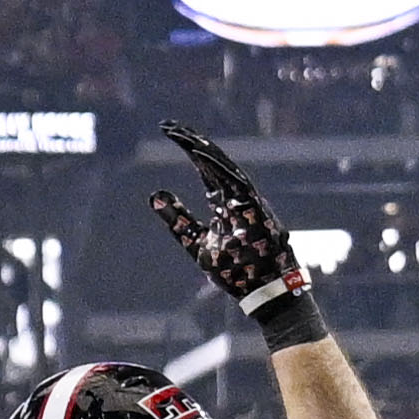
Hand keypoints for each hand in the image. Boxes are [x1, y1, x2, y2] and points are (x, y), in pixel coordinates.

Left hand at [147, 124, 306, 313]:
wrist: (264, 292)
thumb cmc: (236, 271)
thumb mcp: (197, 242)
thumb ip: (178, 218)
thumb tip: (155, 194)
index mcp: (226, 202)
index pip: (206, 169)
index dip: (189, 150)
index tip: (170, 133)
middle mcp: (238, 196)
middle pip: (214, 161)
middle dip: (192, 142)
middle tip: (169, 126)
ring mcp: (248, 201)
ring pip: (224, 166)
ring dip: (203, 149)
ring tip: (182, 134)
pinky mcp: (256, 208)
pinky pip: (236, 180)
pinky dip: (217, 166)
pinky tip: (198, 152)